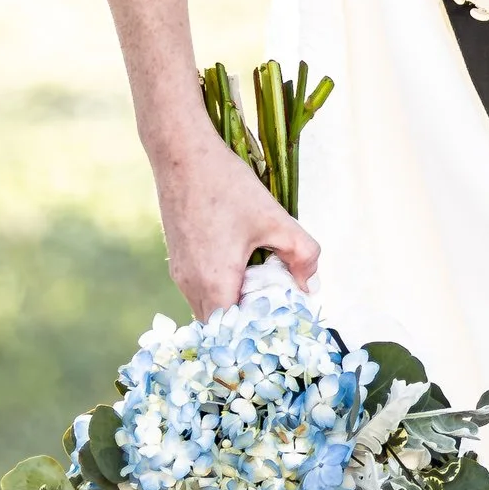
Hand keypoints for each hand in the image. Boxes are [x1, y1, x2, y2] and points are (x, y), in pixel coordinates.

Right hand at [156, 138, 321, 318]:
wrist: (181, 153)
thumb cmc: (226, 184)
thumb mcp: (275, 219)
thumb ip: (302, 255)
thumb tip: (310, 285)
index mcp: (214, 283)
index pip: (233, 336)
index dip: (258, 335)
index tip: (281, 324)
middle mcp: (191, 286)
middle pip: (221, 327)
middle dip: (248, 322)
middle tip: (277, 304)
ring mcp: (180, 274)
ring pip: (209, 308)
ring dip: (234, 303)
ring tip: (263, 282)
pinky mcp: (177, 260)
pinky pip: (200, 290)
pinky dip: (221, 288)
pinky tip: (242, 263)